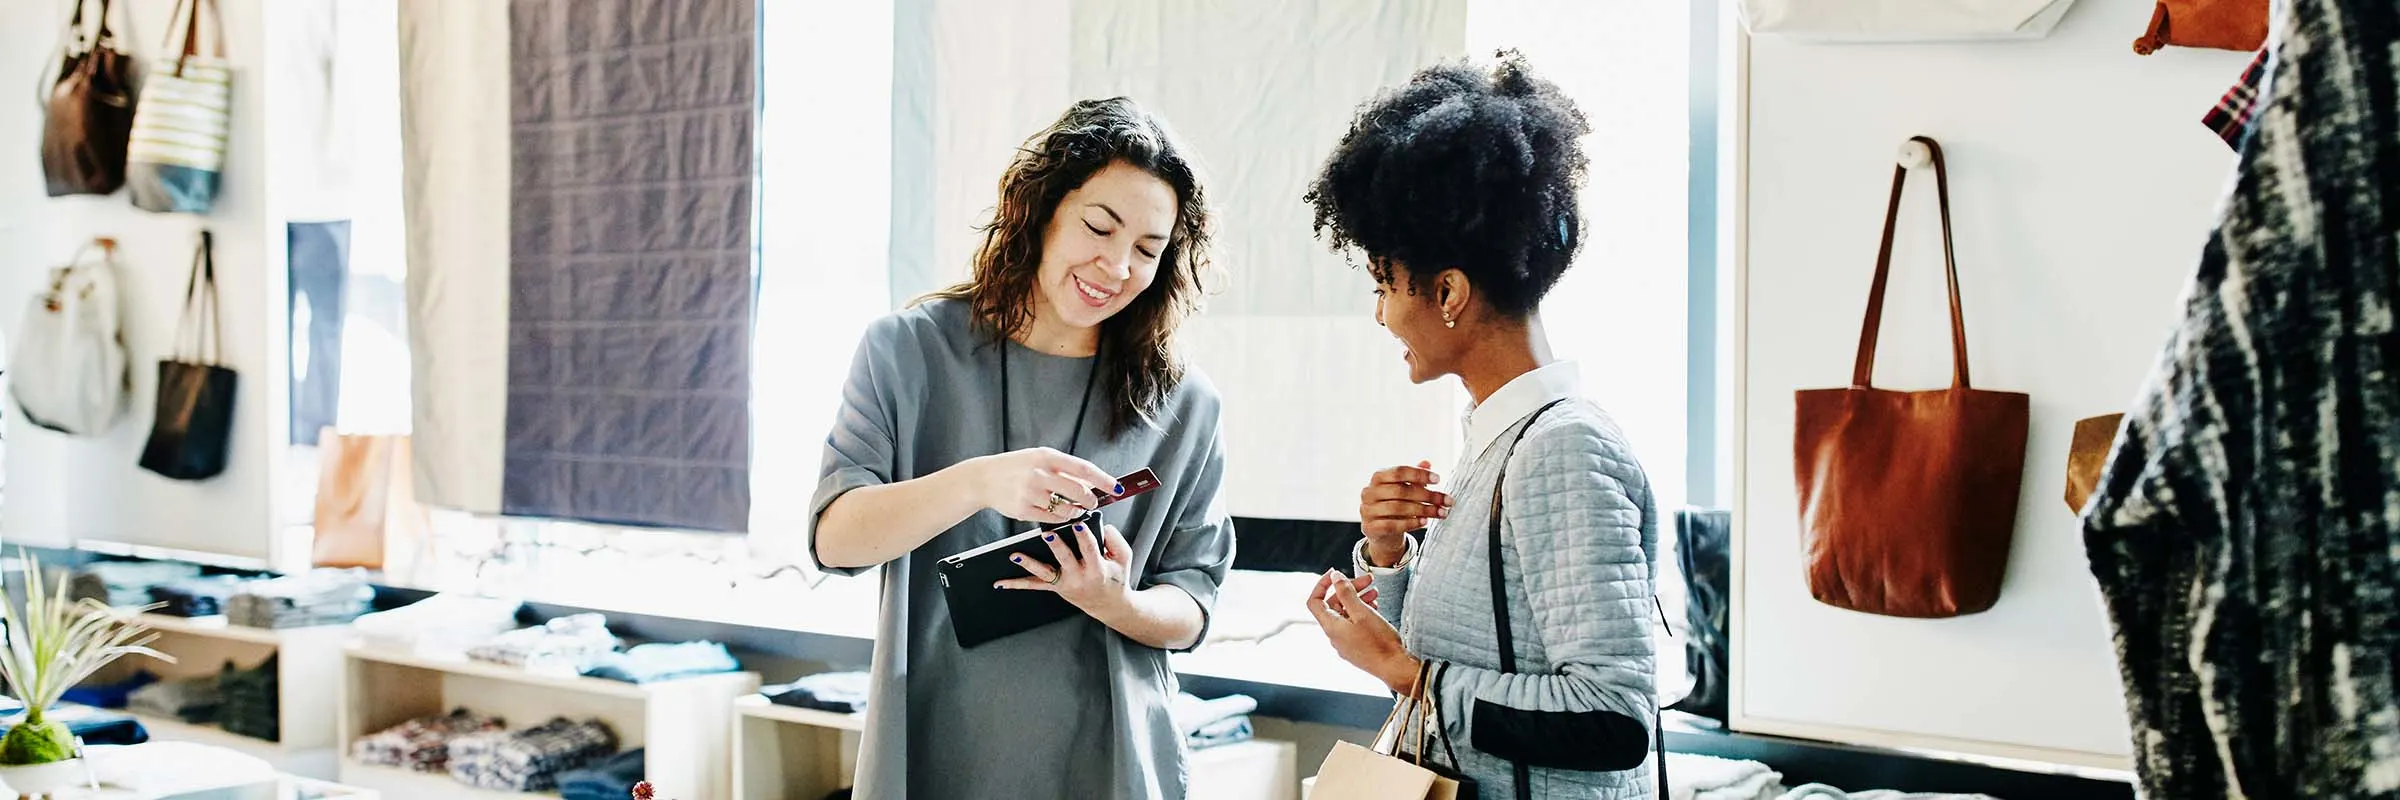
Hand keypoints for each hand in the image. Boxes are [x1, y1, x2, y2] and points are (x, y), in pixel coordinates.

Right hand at [969, 447, 1122, 525]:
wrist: (984, 479)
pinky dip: (1061, 519)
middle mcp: (1039, 474)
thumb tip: (1090, 483)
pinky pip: (1052, 519)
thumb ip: (1064, 469)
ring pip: (1066, 508)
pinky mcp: (1023, 510)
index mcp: (1046, 457)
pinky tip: (1061, 514)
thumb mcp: (1039, 458)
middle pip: (1078, 491)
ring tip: (1076, 509)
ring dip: (1077, 511)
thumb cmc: (1017, 467)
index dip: (1103, 480)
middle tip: (1092, 502)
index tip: (1116, 488)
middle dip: (1090, 500)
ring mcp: (1030, 493)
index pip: (1083, 469)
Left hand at [994, 522, 1135, 615]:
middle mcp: (1079, 577)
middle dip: (1056, 546)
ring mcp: (1064, 584)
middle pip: (1065, 559)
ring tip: (1016, 556)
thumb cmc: (1116, 577)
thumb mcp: (1124, 558)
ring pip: (1045, 573)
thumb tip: (1101, 525)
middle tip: (1047, 534)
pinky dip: (1016, 584)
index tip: (1078, 523)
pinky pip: (1034, 586)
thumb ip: (1115, 539)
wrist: (1109, 605)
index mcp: (1097, 569)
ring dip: (1029, 564)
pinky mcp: (1055, 588)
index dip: (1083, 536)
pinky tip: (1000, 583)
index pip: (1090, 549)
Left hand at [1306, 569, 1417, 694]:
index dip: (1322, 584)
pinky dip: (1361, 612)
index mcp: (1331, 626)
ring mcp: (1345, 642)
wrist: (1394, 667)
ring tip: (1375, 593)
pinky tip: (1375, 608)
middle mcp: (1334, 636)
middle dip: (1349, 589)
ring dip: (1358, 600)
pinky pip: (1353, 625)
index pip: (1315, 601)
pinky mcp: (1356, 647)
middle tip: (1367, 580)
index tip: (1336, 574)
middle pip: (1334, 605)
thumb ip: (1346, 593)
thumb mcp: (1362, 612)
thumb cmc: (1379, 642)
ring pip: (1346, 614)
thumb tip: (1335, 577)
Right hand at [1359, 461, 1446, 566]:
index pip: (1399, 472)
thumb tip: (1427, 463)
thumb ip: (1415, 476)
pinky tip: (1425, 522)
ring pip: (1398, 508)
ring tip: (1441, 512)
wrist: (1381, 531)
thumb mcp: (1405, 488)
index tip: (1438, 479)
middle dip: (1427, 495)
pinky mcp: (1370, 528)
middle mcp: (1369, 492)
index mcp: (1378, 477)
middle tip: (1447, 501)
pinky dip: (1410, 523)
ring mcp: (1367, 510)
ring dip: (1424, 511)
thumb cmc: (1396, 504)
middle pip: (1401, 491)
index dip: (1419, 474)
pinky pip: (1392, 525)